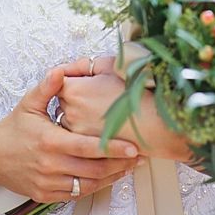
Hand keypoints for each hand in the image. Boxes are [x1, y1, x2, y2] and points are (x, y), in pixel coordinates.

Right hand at [0, 67, 141, 203]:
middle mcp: (50, 165)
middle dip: (119, 165)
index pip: (88, 147)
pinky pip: (76, 194)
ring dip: (111, 178)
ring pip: (88, 185)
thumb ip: (48, 87)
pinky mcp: (46, 195)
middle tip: (138, 158)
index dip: (113, 148)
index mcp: (49, 141)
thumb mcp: (29, 103)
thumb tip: (61, 70)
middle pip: (94, 169)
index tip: (133, 147)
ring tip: (128, 168)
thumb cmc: (13, 127)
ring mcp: (48, 183)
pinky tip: (107, 177)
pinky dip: (94, 187)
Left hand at [56, 61, 191, 160]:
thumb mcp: (109, 66)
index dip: (72, 81)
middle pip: (62, 104)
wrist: (157, 122)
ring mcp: (78, 133)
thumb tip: (66, 68)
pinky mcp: (88, 149)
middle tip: (94, 98)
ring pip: (69, 123)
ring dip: (78, 118)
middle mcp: (70, 112)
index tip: (83, 82)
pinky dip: (87, 135)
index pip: (57, 83)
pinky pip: (80, 141)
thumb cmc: (136, 91)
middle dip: (73, 100)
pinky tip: (103, 129)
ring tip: (100, 113)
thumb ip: (82, 65)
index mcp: (72, 90)